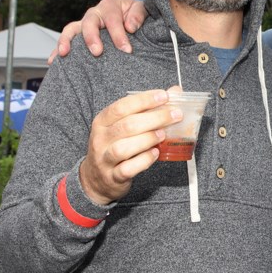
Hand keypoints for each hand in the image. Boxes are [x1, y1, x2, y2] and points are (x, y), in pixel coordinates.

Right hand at [48, 0, 146, 62]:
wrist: (127, 15)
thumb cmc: (133, 14)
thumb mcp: (140, 10)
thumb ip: (138, 15)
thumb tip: (131, 27)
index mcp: (109, 6)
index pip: (112, 19)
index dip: (119, 34)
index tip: (126, 50)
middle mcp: (94, 14)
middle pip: (88, 23)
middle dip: (91, 37)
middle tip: (97, 52)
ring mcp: (83, 24)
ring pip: (71, 30)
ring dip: (66, 41)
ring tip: (64, 54)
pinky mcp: (78, 35)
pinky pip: (65, 42)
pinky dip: (57, 50)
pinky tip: (52, 62)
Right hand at [78, 88, 182, 204]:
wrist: (96, 179)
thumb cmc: (114, 147)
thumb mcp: (123, 126)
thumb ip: (147, 110)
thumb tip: (175, 92)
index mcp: (103, 121)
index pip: (122, 106)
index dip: (144, 100)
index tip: (164, 96)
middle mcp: (101, 139)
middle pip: (127, 125)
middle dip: (155, 118)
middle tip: (175, 115)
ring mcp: (104, 159)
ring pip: (123, 148)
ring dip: (147, 139)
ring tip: (163, 135)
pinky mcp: (112, 177)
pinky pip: (127, 169)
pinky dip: (144, 161)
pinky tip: (155, 153)